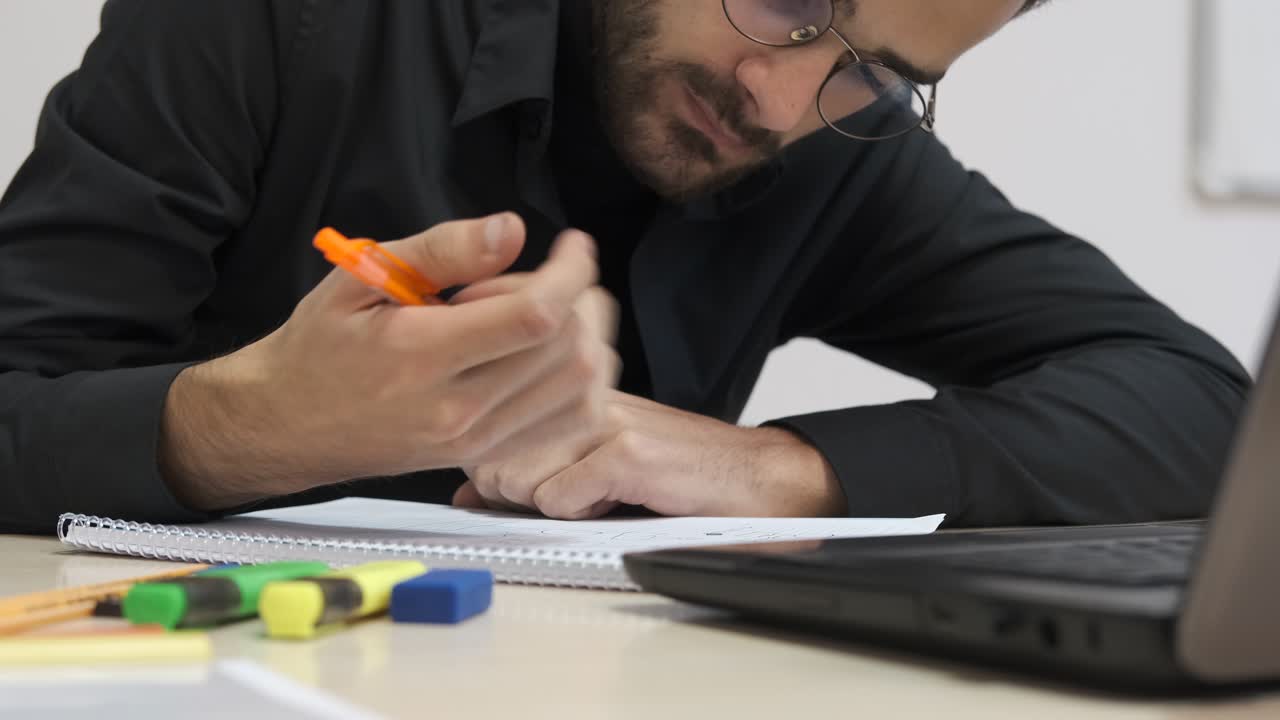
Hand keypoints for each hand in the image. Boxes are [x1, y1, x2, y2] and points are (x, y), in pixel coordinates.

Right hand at [161, 214, 619, 509]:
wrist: (284, 425)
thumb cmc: (318, 347)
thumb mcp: (359, 276)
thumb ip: (441, 250)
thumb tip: (512, 230)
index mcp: (422, 356)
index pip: (535, 316)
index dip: (569, 273)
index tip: (573, 245)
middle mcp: (457, 409)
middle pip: (565, 351)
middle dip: (573, 300)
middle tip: (533, 278)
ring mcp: (474, 440)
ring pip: (575, 389)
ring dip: (578, 339)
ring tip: (535, 313)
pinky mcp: (482, 455)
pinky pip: (560, 421)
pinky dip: (572, 380)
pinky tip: (542, 352)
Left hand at [454, 391, 846, 517]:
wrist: (753, 481)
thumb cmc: (676, 473)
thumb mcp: (592, 464)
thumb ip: (528, 467)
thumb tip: (467, 493)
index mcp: (570, 383)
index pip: (487, 413)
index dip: (490, 458)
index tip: (515, 473)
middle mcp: (581, 390)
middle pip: (490, 454)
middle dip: (515, 490)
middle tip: (566, 490)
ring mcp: (604, 418)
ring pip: (517, 478)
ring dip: (549, 503)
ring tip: (594, 494)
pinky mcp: (627, 452)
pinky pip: (557, 500)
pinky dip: (579, 515)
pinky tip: (613, 502)